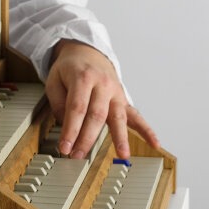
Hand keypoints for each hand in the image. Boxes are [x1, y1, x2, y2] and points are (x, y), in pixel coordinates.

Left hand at [44, 40, 159, 159]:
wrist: (87, 52)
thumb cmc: (70, 68)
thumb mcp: (54, 80)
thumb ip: (58, 103)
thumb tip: (67, 128)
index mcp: (83, 77)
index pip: (77, 108)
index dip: (71, 130)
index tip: (65, 147)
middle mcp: (103, 84)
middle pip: (97, 115)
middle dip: (87, 139)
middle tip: (77, 156)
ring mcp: (115, 92)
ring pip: (118, 117)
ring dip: (121, 137)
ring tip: (123, 154)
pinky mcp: (123, 99)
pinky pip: (136, 115)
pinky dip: (146, 130)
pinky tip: (154, 143)